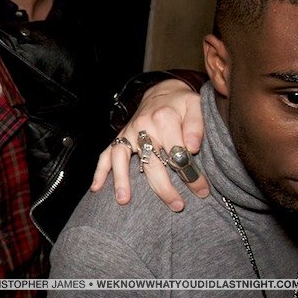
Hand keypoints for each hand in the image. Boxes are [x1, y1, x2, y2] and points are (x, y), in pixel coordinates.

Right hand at [90, 79, 209, 210]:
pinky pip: (106, 154)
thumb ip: (196, 126)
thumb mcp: (195, 106)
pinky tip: (96, 188)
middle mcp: (143, 126)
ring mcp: (129, 133)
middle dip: (164, 187)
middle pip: (151, 161)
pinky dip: (100, 171)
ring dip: (122, 180)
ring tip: (124, 200)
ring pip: (122, 158)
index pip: (177, 152)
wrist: (162, 92)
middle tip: (177, 205)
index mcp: (164, 118)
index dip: (191, 174)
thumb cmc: (181, 103)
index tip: (201, 190)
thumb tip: (193, 148)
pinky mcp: (120, 137)